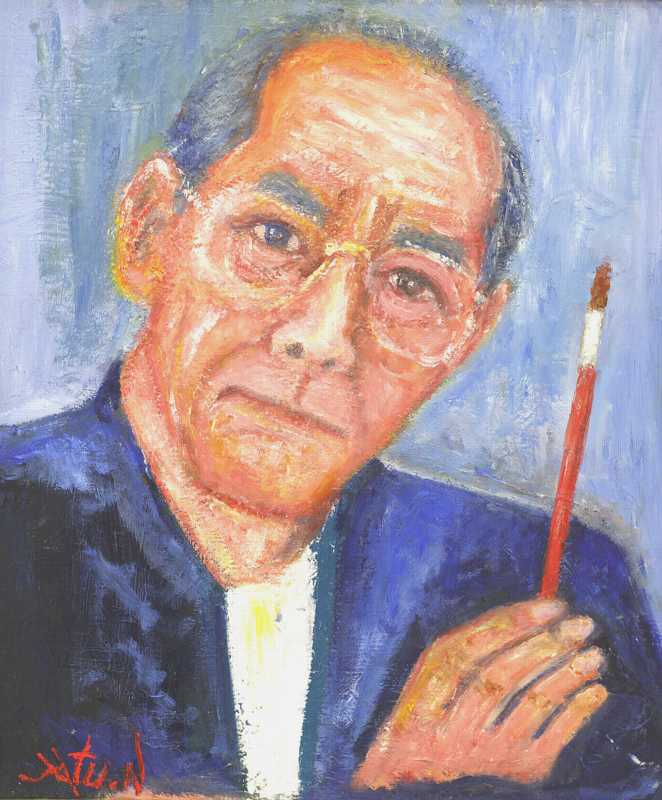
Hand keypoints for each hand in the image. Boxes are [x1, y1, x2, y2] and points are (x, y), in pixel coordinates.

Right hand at [353, 598, 607, 788]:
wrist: (424, 774)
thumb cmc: (436, 710)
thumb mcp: (436, 675)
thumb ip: (473, 644)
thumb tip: (534, 611)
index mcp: (422, 694)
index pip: (466, 650)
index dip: (511, 625)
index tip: (552, 606)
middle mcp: (447, 727)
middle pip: (498, 678)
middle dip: (545, 646)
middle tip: (582, 625)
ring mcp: (480, 754)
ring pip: (528, 706)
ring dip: (566, 676)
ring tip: (594, 655)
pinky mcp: (511, 771)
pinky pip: (550, 739)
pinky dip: (576, 713)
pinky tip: (594, 690)